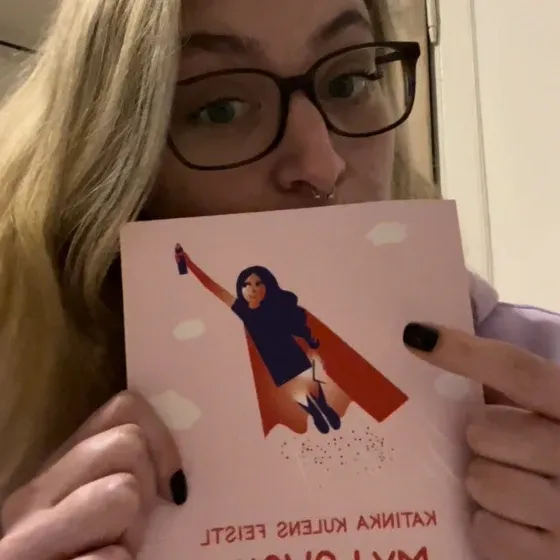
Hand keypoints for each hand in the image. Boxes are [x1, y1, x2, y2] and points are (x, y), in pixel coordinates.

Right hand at [0, 391, 185, 559]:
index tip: (171, 482)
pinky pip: (107, 558)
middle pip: (127, 444)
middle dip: (145, 489)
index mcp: (55, 472)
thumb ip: (122, 481)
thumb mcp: (94, 518)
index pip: (122, 409)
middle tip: (133, 533)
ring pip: (123, 493)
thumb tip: (180, 470)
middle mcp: (32, 498)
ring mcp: (26, 542)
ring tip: (116, 557)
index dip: (161, 437)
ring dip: (131, 535)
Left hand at [403, 323, 559, 559]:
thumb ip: (514, 387)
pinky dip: (491, 526)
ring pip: (481, 480)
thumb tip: (435, 345)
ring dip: (484, 482)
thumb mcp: (552, 414)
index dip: (466, 352)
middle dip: (481, 437)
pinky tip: (516, 521)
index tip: (416, 336)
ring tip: (511, 485)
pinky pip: (487, 531)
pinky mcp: (555, 558)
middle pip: (483, 430)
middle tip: (497, 445)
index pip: (519, 372)